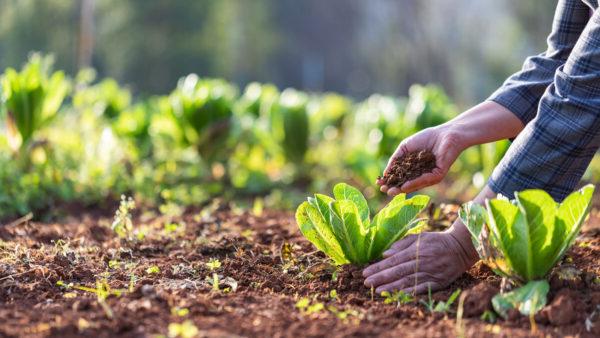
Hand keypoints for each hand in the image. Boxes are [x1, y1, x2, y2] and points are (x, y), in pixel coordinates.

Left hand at [362, 221, 477, 293]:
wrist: (461, 247)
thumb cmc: (436, 241)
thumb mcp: (419, 237)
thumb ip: (402, 245)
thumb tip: (385, 254)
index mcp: (416, 250)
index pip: (393, 261)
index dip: (378, 267)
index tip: (366, 272)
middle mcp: (422, 262)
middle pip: (398, 272)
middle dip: (381, 278)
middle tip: (366, 283)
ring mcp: (430, 273)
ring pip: (408, 282)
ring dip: (391, 287)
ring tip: (377, 291)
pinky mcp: (438, 282)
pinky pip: (421, 289)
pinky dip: (409, 293)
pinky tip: (398, 296)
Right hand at [377, 101, 524, 195]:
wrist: (446, 133)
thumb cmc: (426, 138)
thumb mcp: (405, 148)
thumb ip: (395, 159)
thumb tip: (385, 173)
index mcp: (413, 168)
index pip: (399, 177)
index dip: (388, 180)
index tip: (378, 183)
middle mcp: (421, 174)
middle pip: (405, 184)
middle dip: (393, 188)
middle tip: (383, 190)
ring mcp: (429, 176)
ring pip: (414, 185)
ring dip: (401, 189)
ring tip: (391, 192)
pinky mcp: (438, 174)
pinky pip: (424, 181)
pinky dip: (414, 184)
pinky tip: (404, 186)